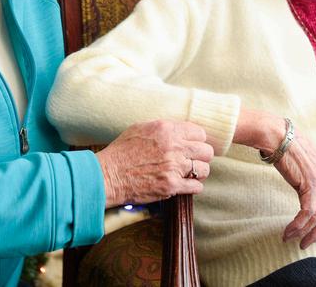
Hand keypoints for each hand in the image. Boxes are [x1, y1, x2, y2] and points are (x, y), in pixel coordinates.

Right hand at [95, 120, 213, 206]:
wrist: (109, 175)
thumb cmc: (121, 151)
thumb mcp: (141, 128)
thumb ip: (164, 128)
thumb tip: (180, 130)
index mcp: (167, 129)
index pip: (199, 133)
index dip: (197, 141)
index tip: (192, 147)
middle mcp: (174, 147)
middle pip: (206, 151)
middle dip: (201, 157)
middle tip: (192, 161)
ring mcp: (174, 167)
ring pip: (204, 170)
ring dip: (198, 173)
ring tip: (188, 174)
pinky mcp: (171, 186)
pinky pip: (196, 187)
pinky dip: (193, 187)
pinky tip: (184, 185)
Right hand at [275, 130, 315, 247]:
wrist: (277, 134)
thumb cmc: (285, 146)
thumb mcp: (304, 162)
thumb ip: (310, 176)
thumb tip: (307, 191)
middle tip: (306, 243)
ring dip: (306, 232)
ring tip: (293, 239)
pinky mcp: (309, 183)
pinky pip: (307, 212)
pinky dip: (298, 225)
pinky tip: (289, 230)